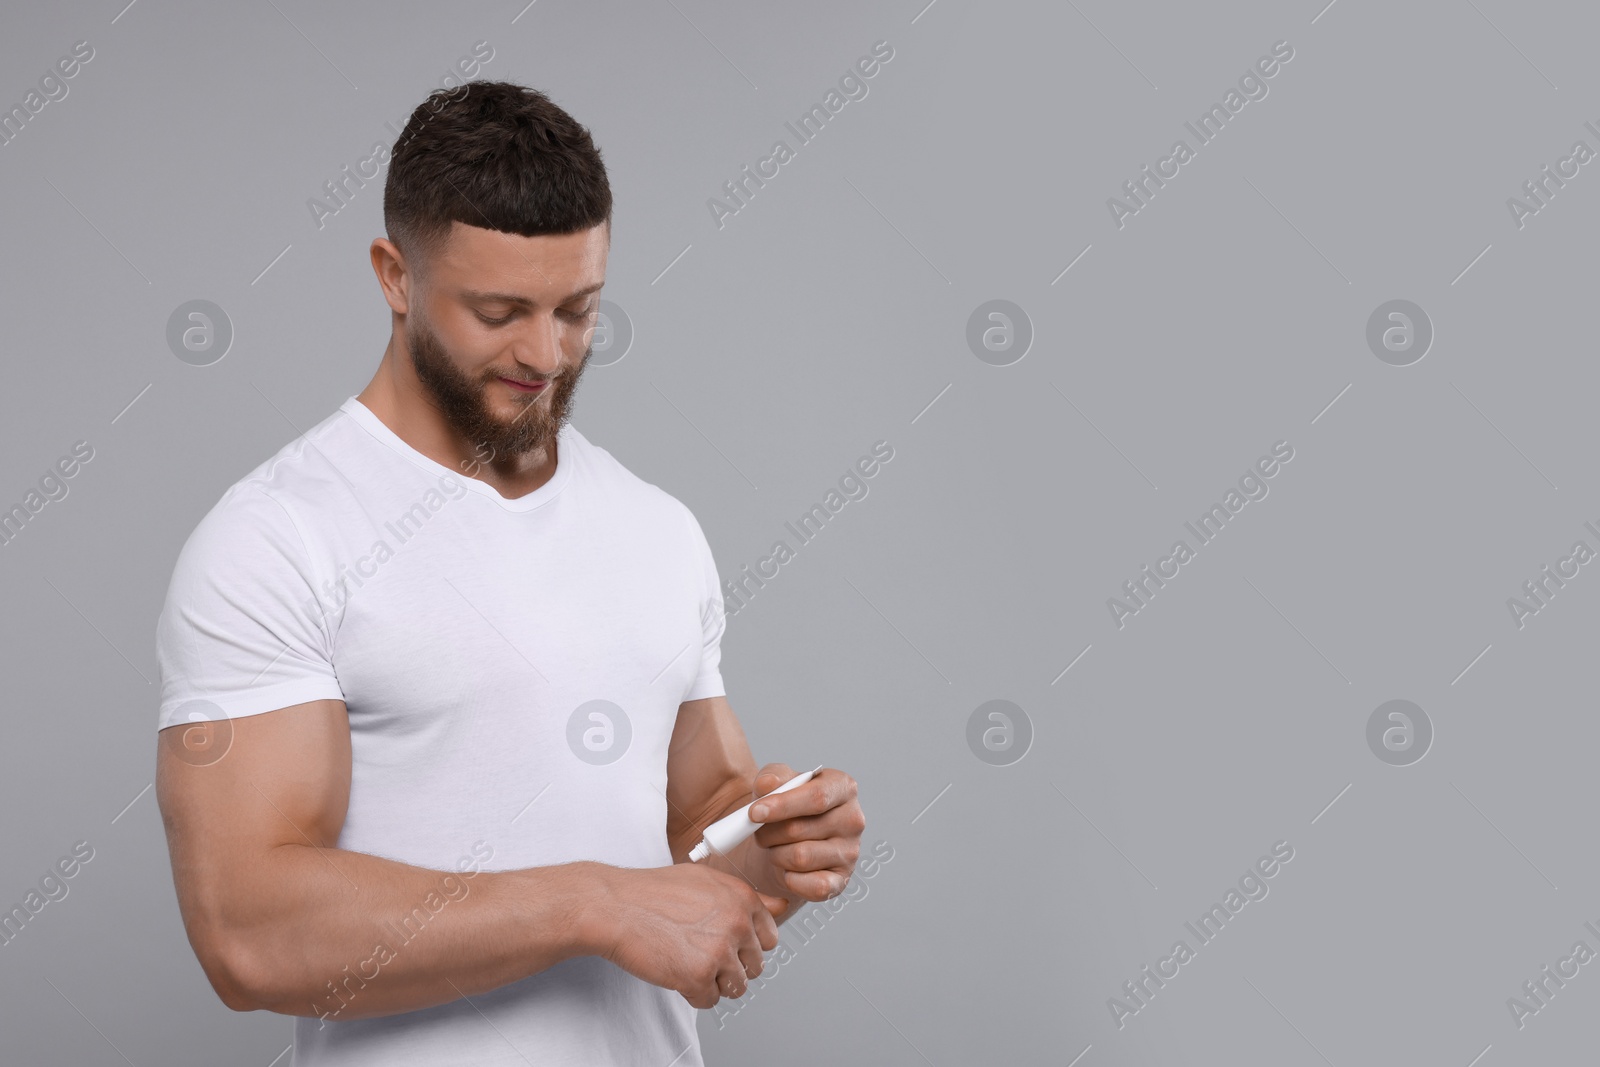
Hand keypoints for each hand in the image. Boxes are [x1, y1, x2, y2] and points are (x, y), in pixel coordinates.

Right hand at [593, 862, 784, 1008]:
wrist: (615, 906)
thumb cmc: (653, 892)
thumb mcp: (706, 880)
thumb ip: (745, 898)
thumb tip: (781, 906)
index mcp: (743, 899)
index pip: (770, 937)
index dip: (745, 944)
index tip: (726, 942)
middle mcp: (737, 924)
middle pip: (755, 965)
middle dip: (730, 964)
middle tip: (700, 952)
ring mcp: (720, 952)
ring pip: (736, 986)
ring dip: (713, 981)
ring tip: (687, 960)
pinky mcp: (699, 977)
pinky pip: (709, 1000)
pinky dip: (692, 993)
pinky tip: (675, 970)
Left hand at [748, 765, 865, 902]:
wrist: (789, 841)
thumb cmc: (786, 807)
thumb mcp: (778, 783)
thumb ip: (772, 777)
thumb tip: (768, 784)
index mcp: (842, 787)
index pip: (817, 797)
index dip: (782, 805)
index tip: (754, 812)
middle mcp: (853, 819)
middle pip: (800, 829)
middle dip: (769, 833)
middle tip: (759, 832)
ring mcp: (850, 852)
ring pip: (800, 858)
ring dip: (776, 855)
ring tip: (774, 847)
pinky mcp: (842, 880)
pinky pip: (812, 886)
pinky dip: (790, 880)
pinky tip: (787, 869)